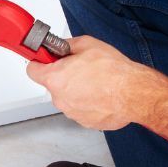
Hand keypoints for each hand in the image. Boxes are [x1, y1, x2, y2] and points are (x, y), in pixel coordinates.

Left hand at [25, 35, 152, 130]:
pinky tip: (101, 94)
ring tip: (96, 82)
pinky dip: (89, 103)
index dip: (39, 63)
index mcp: (55, 78)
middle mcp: (60, 98)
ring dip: (77, 91)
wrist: (134, 93)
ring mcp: (72, 112)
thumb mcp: (87, 44)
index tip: (45, 60)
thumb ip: (67, 45)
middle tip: (81, 69)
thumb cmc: (114, 71)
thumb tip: (62, 47)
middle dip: (64, 76)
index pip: (32, 70)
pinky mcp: (85, 122)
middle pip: (53, 84)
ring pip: (68, 98)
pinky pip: (81, 109)